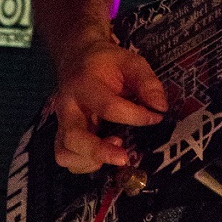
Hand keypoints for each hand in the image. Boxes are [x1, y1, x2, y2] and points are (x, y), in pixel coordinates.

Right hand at [54, 36, 167, 173]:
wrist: (77, 57)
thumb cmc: (108, 62)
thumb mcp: (130, 62)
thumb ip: (147, 83)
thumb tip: (161, 108)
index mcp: (85, 84)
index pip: (108, 107)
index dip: (135, 116)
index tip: (156, 118)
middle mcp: (67, 106)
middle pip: (74, 137)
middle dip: (100, 152)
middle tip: (125, 156)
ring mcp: (61, 122)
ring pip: (65, 153)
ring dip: (91, 160)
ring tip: (116, 149)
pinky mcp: (60, 134)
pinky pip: (66, 158)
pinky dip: (84, 164)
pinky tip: (102, 154)